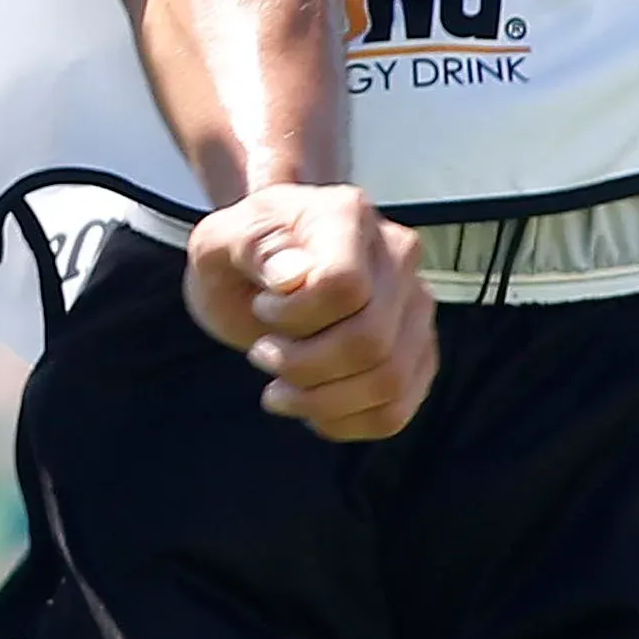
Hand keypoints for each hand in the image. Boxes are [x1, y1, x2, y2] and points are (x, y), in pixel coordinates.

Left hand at [183, 185, 434, 439]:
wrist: (267, 265)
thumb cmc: (242, 252)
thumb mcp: (220, 239)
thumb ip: (252, 246)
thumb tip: (292, 278)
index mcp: (349, 215)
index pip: (345, 286)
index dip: (296, 317)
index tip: (262, 309)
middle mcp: (398, 254)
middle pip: (371, 340)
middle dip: (304, 366)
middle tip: (262, 356)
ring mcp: (416, 304)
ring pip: (390, 381)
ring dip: (323, 402)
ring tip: (280, 390)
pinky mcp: (418, 351)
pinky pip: (396, 409)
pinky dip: (347, 423)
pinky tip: (312, 409)